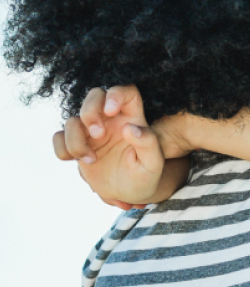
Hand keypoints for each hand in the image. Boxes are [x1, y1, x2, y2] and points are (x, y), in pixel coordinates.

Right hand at [52, 86, 167, 205]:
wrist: (129, 194)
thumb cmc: (145, 176)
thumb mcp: (153, 163)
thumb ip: (147, 143)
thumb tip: (130, 127)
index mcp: (133, 118)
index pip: (126, 91)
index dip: (116, 94)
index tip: (110, 111)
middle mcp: (111, 120)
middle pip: (94, 96)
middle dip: (90, 112)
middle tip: (98, 134)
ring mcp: (92, 131)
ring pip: (73, 120)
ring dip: (76, 139)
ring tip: (91, 159)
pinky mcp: (78, 144)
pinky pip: (59, 137)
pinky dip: (62, 148)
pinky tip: (76, 160)